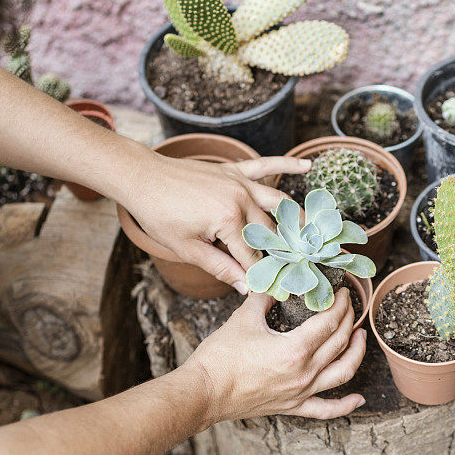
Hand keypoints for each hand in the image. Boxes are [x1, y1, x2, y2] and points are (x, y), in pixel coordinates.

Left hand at [122, 153, 310, 293]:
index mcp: (228, 220)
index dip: (263, 275)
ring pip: (278, 202)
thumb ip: (220, 268)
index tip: (278, 289)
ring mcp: (239, 182)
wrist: (141, 177)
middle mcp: (240, 199)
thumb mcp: (187, 249)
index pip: (253, 255)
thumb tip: (245, 287)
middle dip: (284, 251)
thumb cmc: (160, 215)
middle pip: (270, 232)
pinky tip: (308, 166)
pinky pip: (265, 165)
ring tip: (312, 233)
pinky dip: (287, 165)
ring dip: (296, 218)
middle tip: (301, 267)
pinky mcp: (234, 170)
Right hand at [186, 288, 366, 420]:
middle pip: (339, 342)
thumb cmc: (220, 357)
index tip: (342, 292)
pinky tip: (358, 398)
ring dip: (356, 353)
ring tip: (360, 337)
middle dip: (349, 319)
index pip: (329, 321)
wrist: (203, 392)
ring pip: (342, 373)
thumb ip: (264, 296)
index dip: (340, 304)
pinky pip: (325, 410)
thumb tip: (275, 282)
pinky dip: (345, 405)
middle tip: (349, 305)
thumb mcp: (243, 318)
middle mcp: (304, 373)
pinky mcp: (292, 407)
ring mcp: (300, 393)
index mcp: (295, 349)